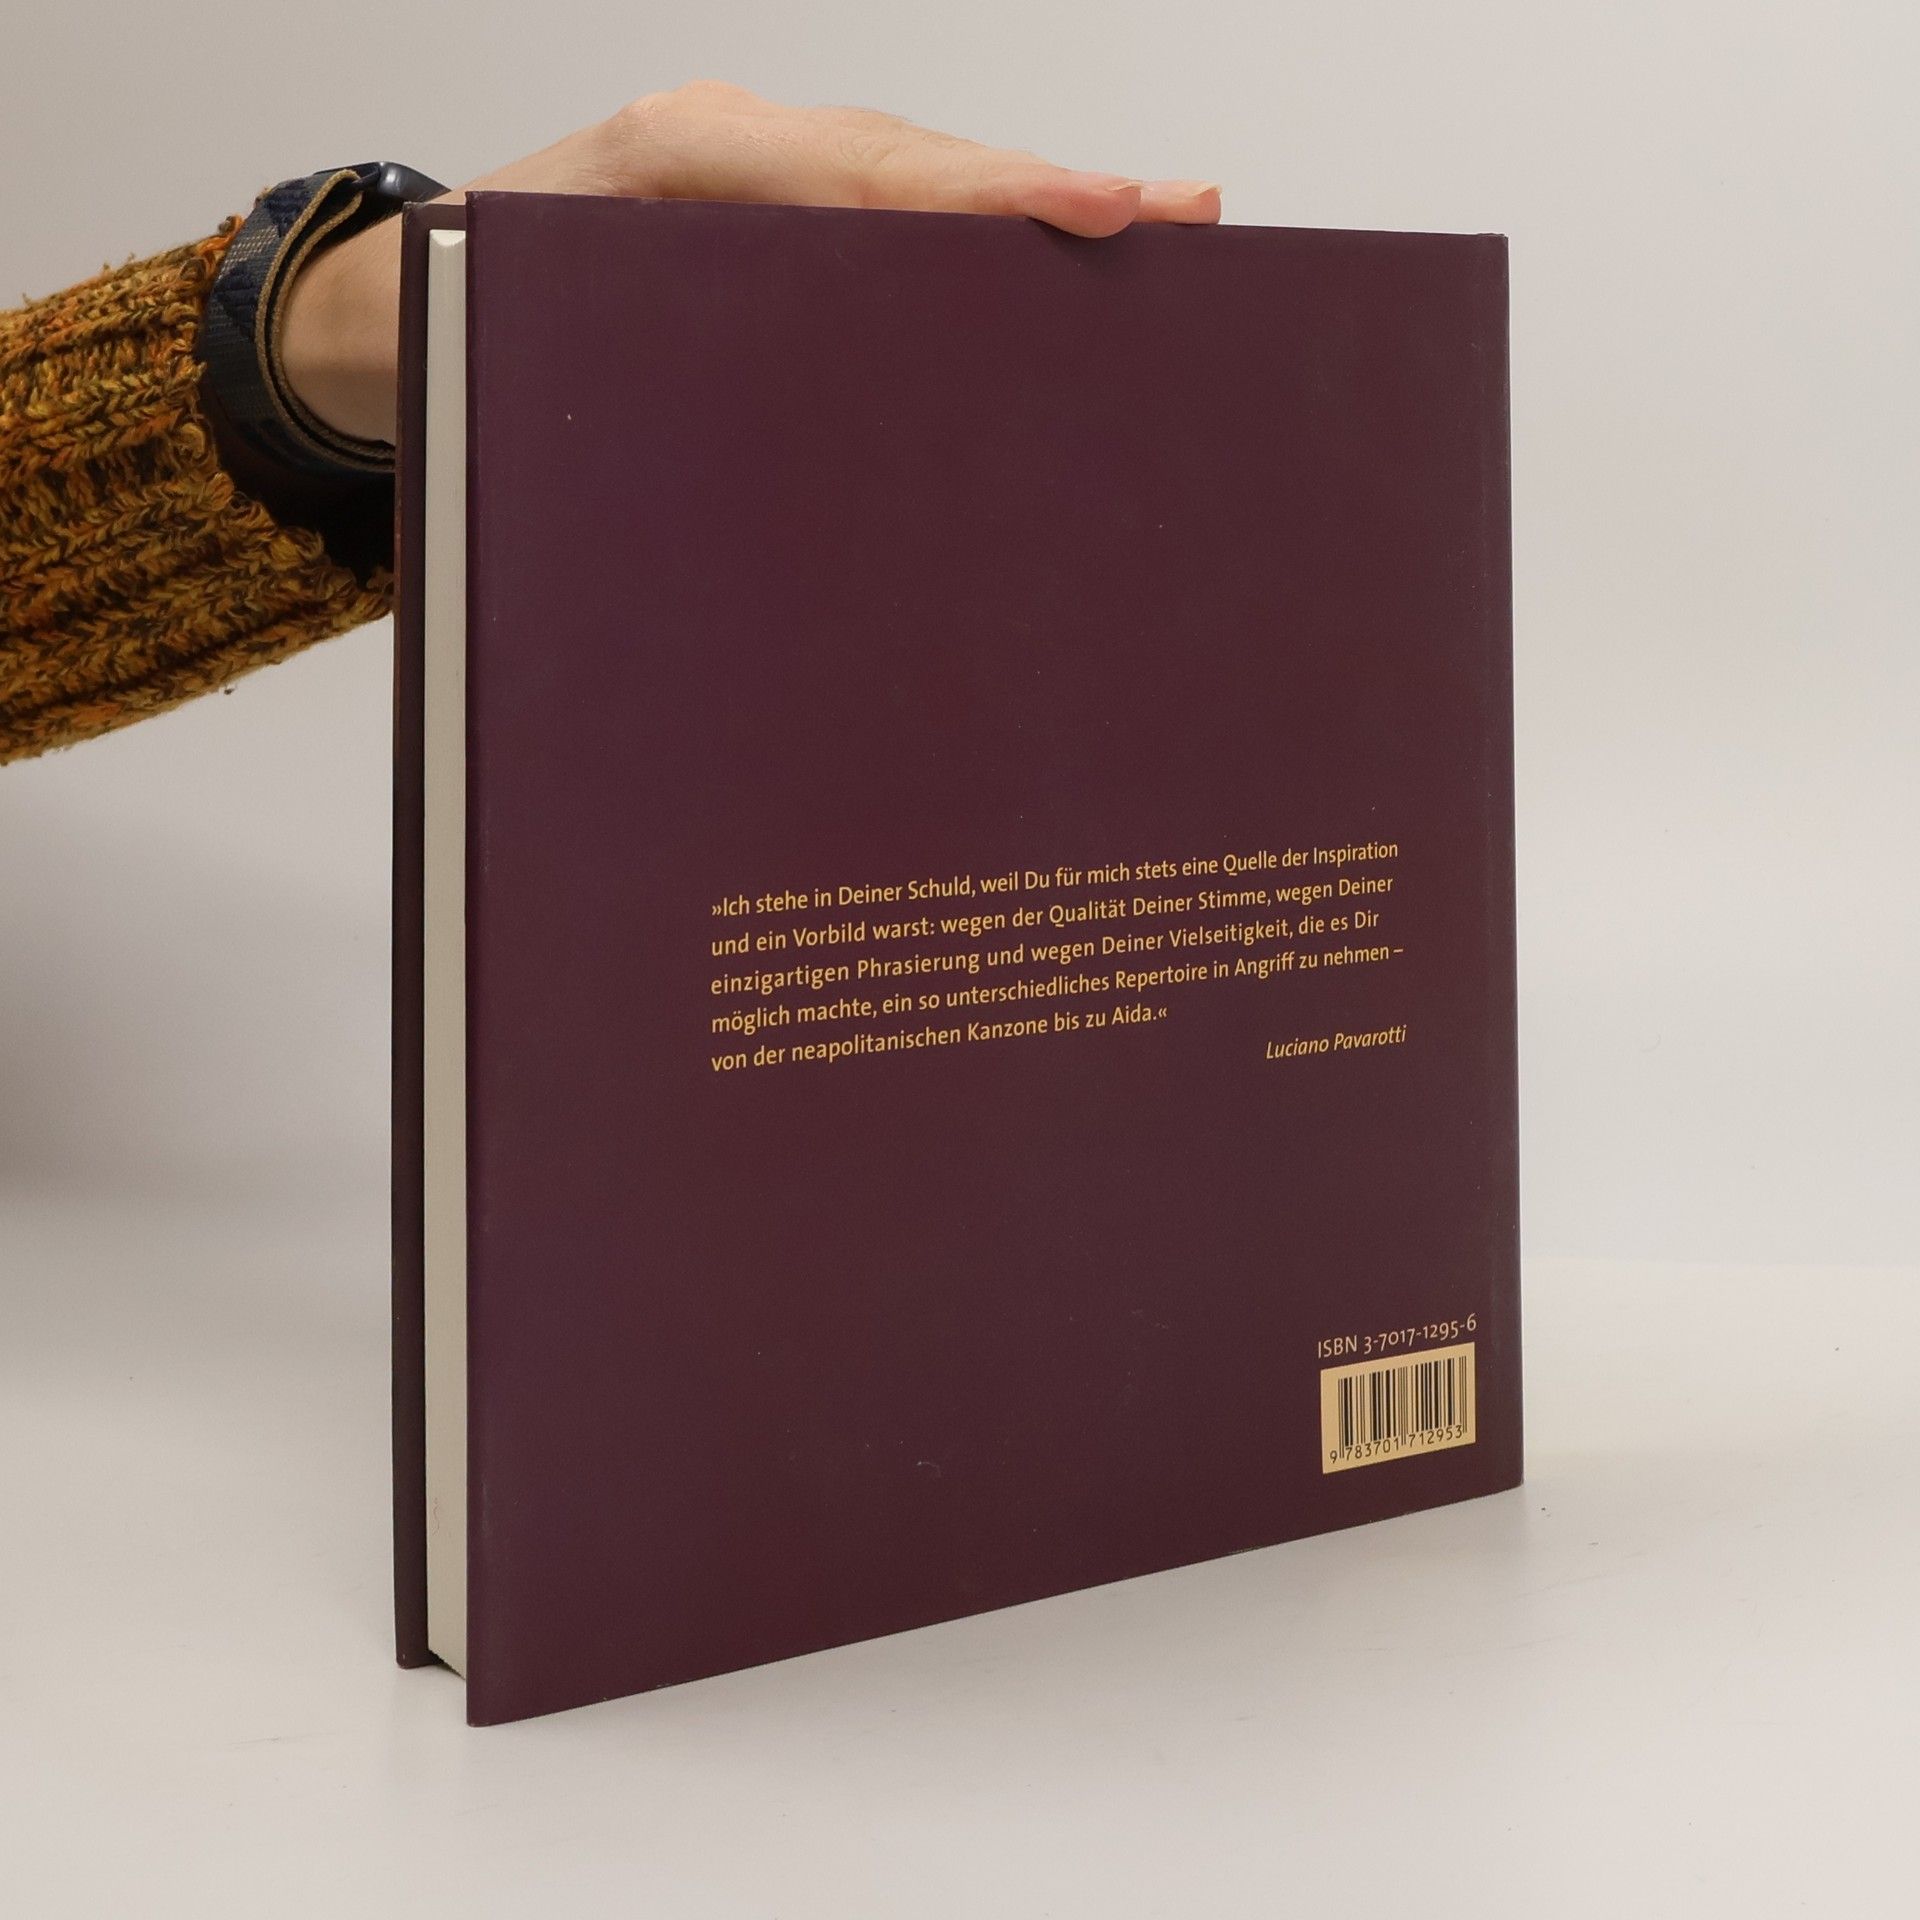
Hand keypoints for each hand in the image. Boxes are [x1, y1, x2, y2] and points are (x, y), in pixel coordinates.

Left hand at [278, 83, 1221, 445]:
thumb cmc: (464, 337)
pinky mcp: (763, 223)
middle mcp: (724, 150)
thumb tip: (810, 434)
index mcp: (670, 161)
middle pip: (911, 160)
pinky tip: (1044, 261)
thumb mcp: (528, 348)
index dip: (981, 192)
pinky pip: (876, 222)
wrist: (394, 313)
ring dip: (1024, 209)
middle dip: (1042, 188)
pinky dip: (965, 241)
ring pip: (906, 182)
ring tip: (1153, 228)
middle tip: (1180, 212)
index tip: (1095, 210)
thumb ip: (641, 366)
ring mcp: (748, 178)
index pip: (856, 167)